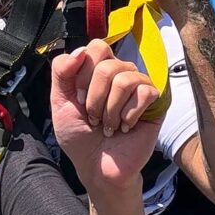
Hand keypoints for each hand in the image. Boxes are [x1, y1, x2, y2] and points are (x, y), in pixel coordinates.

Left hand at [50, 40, 162, 193]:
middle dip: (94, 97)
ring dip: (109, 109)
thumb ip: (61, 73)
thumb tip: (78, 52)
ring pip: (124, 79)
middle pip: (107, 65)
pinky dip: (128, 114)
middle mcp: (119, 74)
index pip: (96, 47)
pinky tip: (125, 126)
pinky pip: (144, 92)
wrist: (95, 166)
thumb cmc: (79, 136)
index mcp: (96, 71)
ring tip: (107, 125)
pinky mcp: (154, 103)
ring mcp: (138, 87)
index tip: (78, 99)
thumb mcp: (59, 103)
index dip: (83, 73)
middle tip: (92, 116)